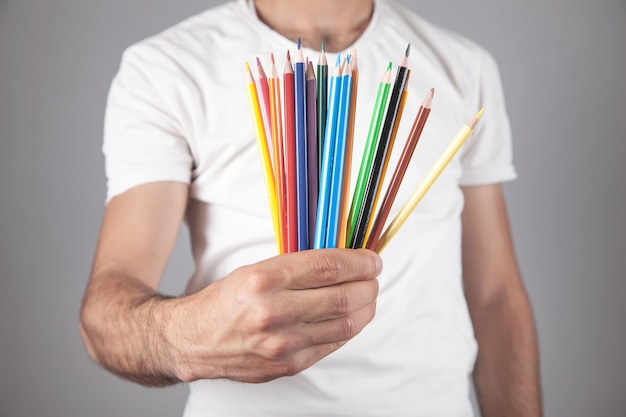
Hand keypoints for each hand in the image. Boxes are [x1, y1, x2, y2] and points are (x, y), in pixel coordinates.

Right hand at [169, 248, 380, 382]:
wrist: (195, 341)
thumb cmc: (226, 301)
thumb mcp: (256, 271)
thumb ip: (298, 267)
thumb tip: (342, 260)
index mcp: (265, 280)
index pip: (328, 266)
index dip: (359, 261)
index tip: (372, 260)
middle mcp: (274, 312)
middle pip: (343, 297)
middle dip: (369, 285)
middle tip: (373, 278)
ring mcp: (283, 343)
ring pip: (345, 324)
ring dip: (366, 308)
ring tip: (367, 297)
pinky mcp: (288, 365)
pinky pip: (332, 344)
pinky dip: (348, 328)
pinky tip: (349, 317)